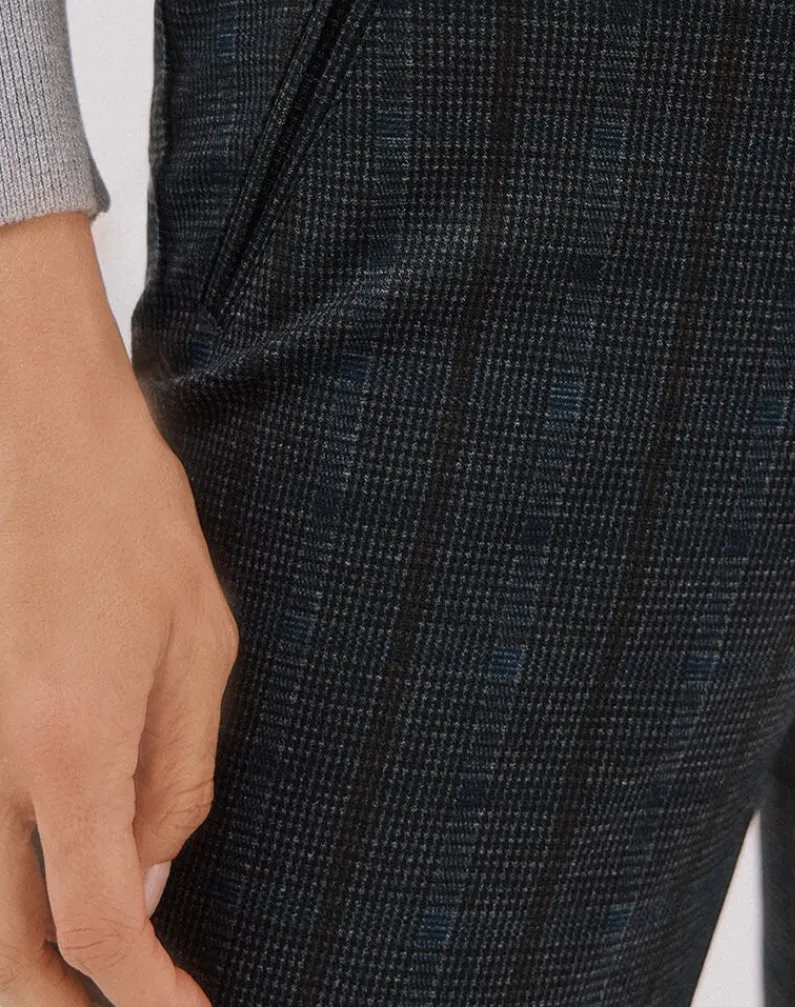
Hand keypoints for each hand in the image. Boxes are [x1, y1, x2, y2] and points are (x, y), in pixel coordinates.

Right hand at [0, 213, 235, 1003]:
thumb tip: (153, 879)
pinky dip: (1, 887)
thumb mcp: (197, 645)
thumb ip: (175, 774)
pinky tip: (44, 882)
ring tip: (91, 969)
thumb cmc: (129, 519)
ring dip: (22, 962)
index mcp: (68, 744)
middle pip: (4, 956)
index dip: (144, 1002)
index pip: (100, 926)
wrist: (32, 425)